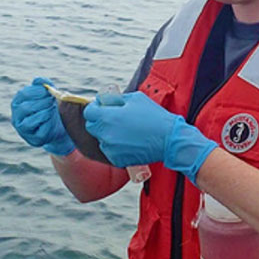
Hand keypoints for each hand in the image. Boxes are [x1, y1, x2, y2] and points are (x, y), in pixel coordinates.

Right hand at [10, 77, 75, 156]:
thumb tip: (39, 80)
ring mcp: (22, 129)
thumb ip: (43, 84)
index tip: (48, 92)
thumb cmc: (50, 106)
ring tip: (52, 109)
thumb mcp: (47, 93)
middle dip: (42, 103)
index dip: (37, 91)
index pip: (23, 94)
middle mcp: (16, 116)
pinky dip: (47, 125)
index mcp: (17, 102)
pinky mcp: (32, 139)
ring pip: (29, 122)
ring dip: (45, 113)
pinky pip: (39, 132)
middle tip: (52, 101)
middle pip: (25, 108)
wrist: (59, 125)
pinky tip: (52, 120)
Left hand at [83, 92, 216, 181]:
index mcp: (108, 117)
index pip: (89, 112)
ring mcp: (111, 149)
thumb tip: (103, 100)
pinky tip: (130, 142)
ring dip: (108, 134)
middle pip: (91, 127)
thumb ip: (114, 98)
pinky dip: (116, 147)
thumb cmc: (154, 117)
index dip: (95, 108)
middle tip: (114, 119)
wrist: (169, 140)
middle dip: (99, 121)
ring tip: (127, 131)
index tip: (103, 108)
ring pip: (101, 140)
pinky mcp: (117, 160)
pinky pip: (110, 151)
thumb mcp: (135, 98)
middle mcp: (106, 134)